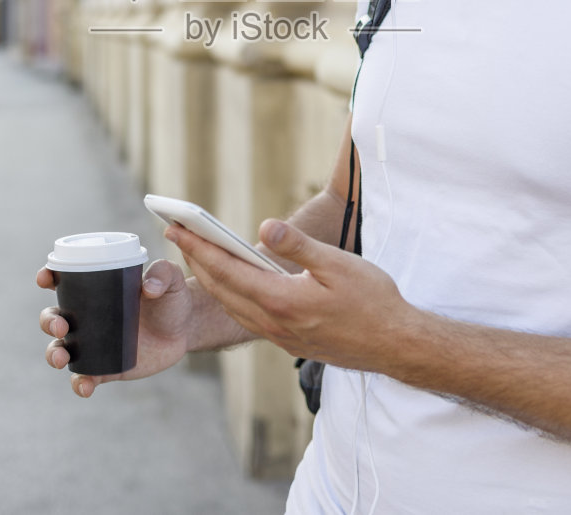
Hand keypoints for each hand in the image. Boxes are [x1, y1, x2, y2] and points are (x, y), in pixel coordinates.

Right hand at [36, 259, 192, 397]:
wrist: (185, 329)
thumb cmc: (173, 298)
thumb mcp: (171, 279)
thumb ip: (163, 274)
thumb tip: (149, 288)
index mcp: (96, 290)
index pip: (63, 281)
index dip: (47, 277)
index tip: (45, 278)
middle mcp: (88, 317)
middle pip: (53, 318)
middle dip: (48, 322)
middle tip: (61, 326)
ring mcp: (94, 344)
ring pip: (61, 350)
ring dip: (54, 355)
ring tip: (62, 359)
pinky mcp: (105, 367)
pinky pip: (85, 377)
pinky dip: (80, 384)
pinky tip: (85, 386)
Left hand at [168, 218, 417, 371]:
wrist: (395, 345)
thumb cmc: (373, 301)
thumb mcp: (339, 265)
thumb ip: (298, 246)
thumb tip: (264, 226)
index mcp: (282, 301)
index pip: (227, 270)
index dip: (198, 247)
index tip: (175, 228)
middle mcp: (273, 322)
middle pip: (221, 289)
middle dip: (195, 259)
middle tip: (175, 234)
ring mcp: (280, 335)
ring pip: (232, 305)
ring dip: (210, 279)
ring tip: (197, 254)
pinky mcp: (289, 341)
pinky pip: (247, 316)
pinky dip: (231, 295)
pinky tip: (233, 283)